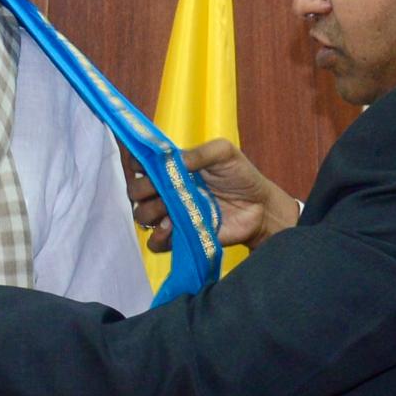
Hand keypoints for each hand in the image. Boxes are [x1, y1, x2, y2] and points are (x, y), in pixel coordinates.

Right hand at [128, 138, 295, 253]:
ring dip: (149, 212)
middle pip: (135, 191)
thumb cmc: (242, 176)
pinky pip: (155, 243)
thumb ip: (198, 153)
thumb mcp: (223, 153)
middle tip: (160, 190)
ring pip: (141, 215)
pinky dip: (157, 237)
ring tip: (168, 210)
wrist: (260, 207)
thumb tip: (171, 161)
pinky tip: (171, 228)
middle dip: (142, 190)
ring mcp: (171, 215)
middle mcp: (167, 190)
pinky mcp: (179, 237)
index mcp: (172, 168)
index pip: (141, 163)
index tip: (144, 165)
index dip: (136, 163)